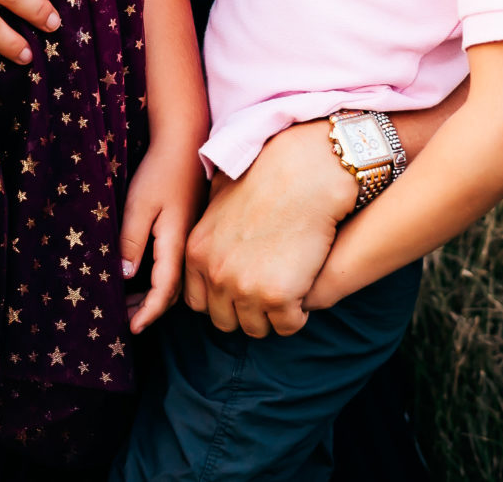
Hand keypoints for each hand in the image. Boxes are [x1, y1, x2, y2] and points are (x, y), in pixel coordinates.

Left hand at [120, 137, 204, 332]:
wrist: (186, 143)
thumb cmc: (161, 171)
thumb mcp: (139, 205)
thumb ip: (132, 241)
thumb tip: (125, 277)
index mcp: (177, 244)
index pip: (164, 291)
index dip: (148, 313)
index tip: (131, 330)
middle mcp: (188, 248)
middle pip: (171, 292)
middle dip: (149, 311)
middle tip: (123, 321)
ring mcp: (190, 240)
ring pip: (174, 280)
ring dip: (153, 296)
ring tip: (127, 304)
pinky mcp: (187, 231)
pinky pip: (175, 266)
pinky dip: (158, 279)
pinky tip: (141, 276)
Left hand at [183, 119, 351, 337]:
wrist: (305, 174)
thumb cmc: (268, 176)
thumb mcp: (220, 193)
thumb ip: (208, 220)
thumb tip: (209, 226)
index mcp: (197, 252)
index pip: (198, 302)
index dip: (221, 299)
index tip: (240, 289)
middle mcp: (215, 274)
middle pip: (224, 321)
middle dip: (245, 311)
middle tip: (267, 291)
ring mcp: (245, 288)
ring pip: (256, 329)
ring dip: (272, 315)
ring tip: (287, 290)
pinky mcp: (278, 296)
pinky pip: (288, 326)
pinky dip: (297, 314)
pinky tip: (303, 289)